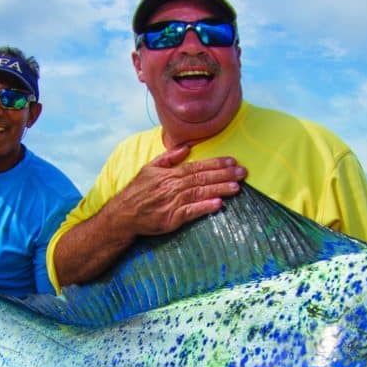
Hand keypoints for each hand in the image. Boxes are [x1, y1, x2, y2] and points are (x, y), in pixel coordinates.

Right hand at [52, 148, 245, 286]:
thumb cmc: (137, 192)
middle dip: (225, 175)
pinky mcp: (171, 219)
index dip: (216, 164)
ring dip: (220, 190)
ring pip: (200, 194)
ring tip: (237, 188)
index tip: (233, 162)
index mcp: (170, 174)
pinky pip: (190, 212)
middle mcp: (172, 187)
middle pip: (202, 179)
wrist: (123, 215)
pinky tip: (218, 205)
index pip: (197, 166)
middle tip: (243, 173)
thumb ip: (169, 157)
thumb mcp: (149, 168)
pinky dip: (204, 208)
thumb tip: (187, 147)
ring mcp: (172, 203)